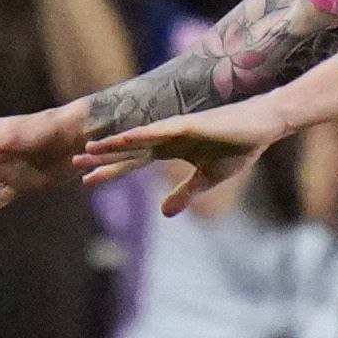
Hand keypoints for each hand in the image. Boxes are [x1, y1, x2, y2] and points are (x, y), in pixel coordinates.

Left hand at [78, 95, 291, 215]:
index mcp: (169, 149)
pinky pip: (162, 130)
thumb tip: (164, 213)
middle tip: (74, 163)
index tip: (85, 181)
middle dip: (102, 158)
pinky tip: (126, 138)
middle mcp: (167, 137)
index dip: (109, 171)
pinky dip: (143, 134)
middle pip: (128, 150)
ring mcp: (176, 129)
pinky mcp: (190, 124)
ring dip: (115, 144)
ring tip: (90, 150)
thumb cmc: (237, 148)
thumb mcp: (207, 179)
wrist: (263, 127)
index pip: (132, 163)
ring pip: (139, 138)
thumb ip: (184, 194)